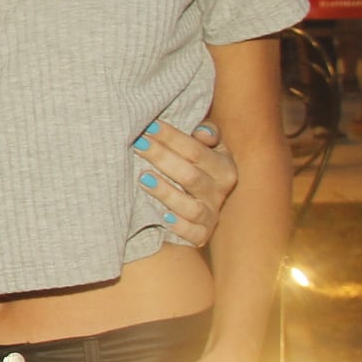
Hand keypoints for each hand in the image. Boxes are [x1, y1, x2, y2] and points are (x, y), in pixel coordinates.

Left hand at [135, 120, 234, 250]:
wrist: (200, 202)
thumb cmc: (195, 166)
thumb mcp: (206, 147)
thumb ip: (206, 134)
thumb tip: (202, 132)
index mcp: (223, 166)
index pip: (196, 150)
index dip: (172, 137)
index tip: (149, 126)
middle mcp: (220, 191)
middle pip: (190, 176)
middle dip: (162, 157)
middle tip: (138, 144)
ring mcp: (211, 215)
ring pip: (191, 206)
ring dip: (166, 193)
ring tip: (143, 178)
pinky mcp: (202, 235)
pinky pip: (192, 234)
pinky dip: (179, 226)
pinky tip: (162, 217)